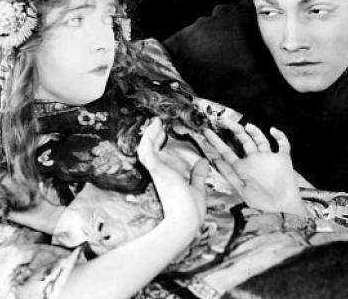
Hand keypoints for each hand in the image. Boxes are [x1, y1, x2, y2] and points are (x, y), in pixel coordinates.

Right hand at [137, 117, 207, 233]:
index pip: (159, 155)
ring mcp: (158, 172)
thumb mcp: (197, 188)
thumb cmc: (190, 212)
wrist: (186, 225)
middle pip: (148, 150)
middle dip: (151, 135)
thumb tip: (203, 161)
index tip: (163, 131)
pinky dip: (149, 140)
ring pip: (145, 149)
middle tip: (156, 123)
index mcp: (168, 177)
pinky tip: (154, 129)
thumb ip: (198, 175)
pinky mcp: (158, 172)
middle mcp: (160, 173)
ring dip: (149, 134)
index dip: (159, 142)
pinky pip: (149, 152)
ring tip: (155, 122)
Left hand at [203, 121, 306, 214]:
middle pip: (243, 141)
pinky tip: (273, 130)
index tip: (206, 131)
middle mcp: (254, 159)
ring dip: (255, 132)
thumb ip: (229, 175)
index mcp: (243, 167)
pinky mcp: (283, 158)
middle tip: (225, 121)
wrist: (284, 208)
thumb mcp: (242, 190)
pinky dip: (280, 136)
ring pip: (260, 140)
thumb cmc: (262, 202)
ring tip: (248, 126)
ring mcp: (268, 158)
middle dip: (235, 130)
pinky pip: (283, 144)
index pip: (227, 152)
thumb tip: (215, 160)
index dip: (216, 142)